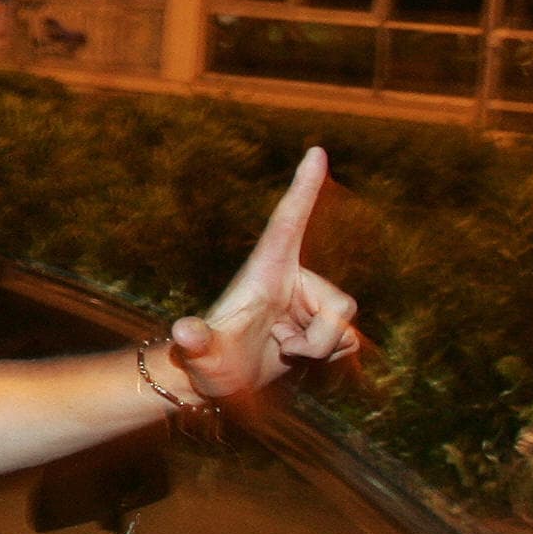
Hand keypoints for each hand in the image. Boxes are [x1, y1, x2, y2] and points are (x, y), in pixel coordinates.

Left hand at [172, 149, 358, 402]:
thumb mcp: (200, 355)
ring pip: (346, 327)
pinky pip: (350, 342)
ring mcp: (306, 301)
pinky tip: (296, 356)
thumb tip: (182, 332)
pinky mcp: (319, 324)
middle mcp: (290, 280)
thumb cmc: (205, 364)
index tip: (316, 150)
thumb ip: (195, 343)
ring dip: (320, 350)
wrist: (217, 383)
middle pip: (341, 305)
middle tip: (281, 347)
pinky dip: (329, 357)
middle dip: (319, 341)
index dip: (304, 187)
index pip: (287, 222)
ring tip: (282, 350)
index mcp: (264, 271)